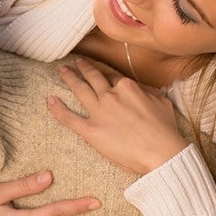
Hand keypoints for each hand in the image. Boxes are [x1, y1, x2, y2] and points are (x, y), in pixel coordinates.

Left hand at [47, 57, 187, 174]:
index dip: (104, 74)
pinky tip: (49, 100)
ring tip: (62, 71)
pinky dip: (57, 109)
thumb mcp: (162, 102)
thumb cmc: (165, 130)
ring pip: (79, 90)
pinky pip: (69, 118)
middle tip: (74, 62)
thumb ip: (149, 92)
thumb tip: (141, 88)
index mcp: (127, 86)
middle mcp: (110, 95)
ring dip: (69, 78)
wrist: (162, 153)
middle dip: (82, 68)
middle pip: (93, 77)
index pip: (112, 76)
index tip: (98, 70)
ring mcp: (99, 112)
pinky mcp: (91, 130)